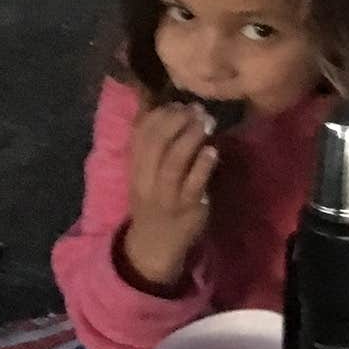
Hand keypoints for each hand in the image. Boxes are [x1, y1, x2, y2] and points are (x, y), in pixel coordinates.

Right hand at [121, 103, 218, 289]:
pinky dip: (203, 166)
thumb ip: (155, 146)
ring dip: (190, 139)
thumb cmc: (155, 201)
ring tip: (207, 123)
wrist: (154, 245)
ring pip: (172, 163)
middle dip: (177, 122)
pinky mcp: (186, 209)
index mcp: (135, 168)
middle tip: (198, 110)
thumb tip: (170, 110)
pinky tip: (214, 151)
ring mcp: (165, 195)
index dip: (160, 115)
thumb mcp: (146, 173)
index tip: (179, 104)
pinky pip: (193, 185)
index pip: (139, 135)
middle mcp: (146, 180)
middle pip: (155, 145)